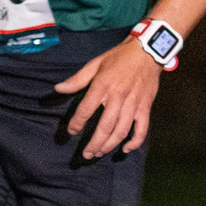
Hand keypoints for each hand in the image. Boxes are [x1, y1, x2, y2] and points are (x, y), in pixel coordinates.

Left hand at [53, 39, 161, 158]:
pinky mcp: (145, 107)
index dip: (76, 123)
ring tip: (99, 153)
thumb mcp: (95, 64)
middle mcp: (118, 97)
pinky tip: (125, 149)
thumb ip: (77, 79)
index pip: (86, 110)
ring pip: (121, 131)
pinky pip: (141, 129)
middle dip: (94, 144)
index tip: (71, 132)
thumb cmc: (119, 58)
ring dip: (109, 145)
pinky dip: (134, 142)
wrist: (147, 51)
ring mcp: (133, 104)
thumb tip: (58, 88)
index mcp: (102, 85)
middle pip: (104, 127)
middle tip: (86, 155)